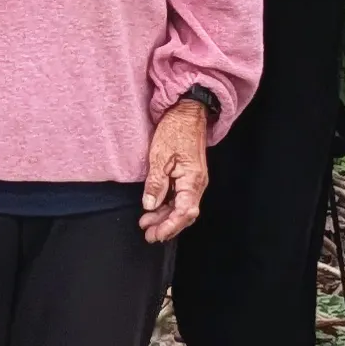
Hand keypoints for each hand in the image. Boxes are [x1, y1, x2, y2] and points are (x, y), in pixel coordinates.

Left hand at [140, 100, 209, 242]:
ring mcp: (194, 180)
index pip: (184, 212)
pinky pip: (181, 198)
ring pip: (182, 207)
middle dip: (166, 226)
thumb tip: (150, 205)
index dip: (169, 226)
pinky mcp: (189, 176)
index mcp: (193, 180)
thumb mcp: (160, 155)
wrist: (187, 111)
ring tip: (147, 223)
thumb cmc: (175, 129)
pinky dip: (168, 206)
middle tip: (147, 234)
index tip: (155, 234)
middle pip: (184, 214)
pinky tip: (156, 209)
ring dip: (165, 217)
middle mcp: (197, 184)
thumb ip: (156, 183)